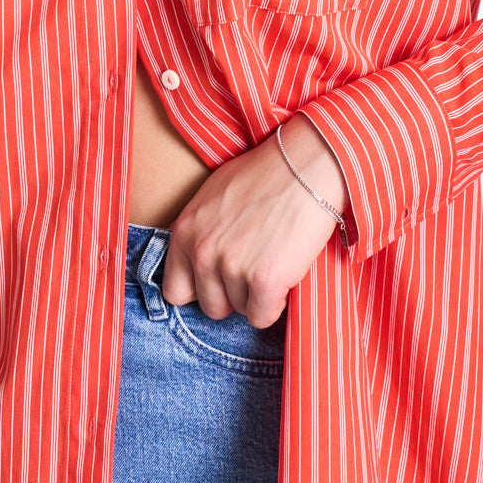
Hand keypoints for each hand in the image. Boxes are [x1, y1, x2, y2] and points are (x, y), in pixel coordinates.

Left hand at [161, 112, 348, 328]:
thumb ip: (200, 230)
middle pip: (211, 306)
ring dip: (258, 294)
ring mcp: (232, 267)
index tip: (220, 279)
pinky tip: (285, 271)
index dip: (201, 288)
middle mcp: (202, 251)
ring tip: (274, 257)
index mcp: (185, 230)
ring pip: (241, 311)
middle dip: (233, 294)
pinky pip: (263, 316)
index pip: (176, 291)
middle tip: (255, 265)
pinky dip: (276, 302)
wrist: (306, 165)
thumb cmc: (266, 174)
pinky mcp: (264, 280)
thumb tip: (198, 259)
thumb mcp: (214, 194)